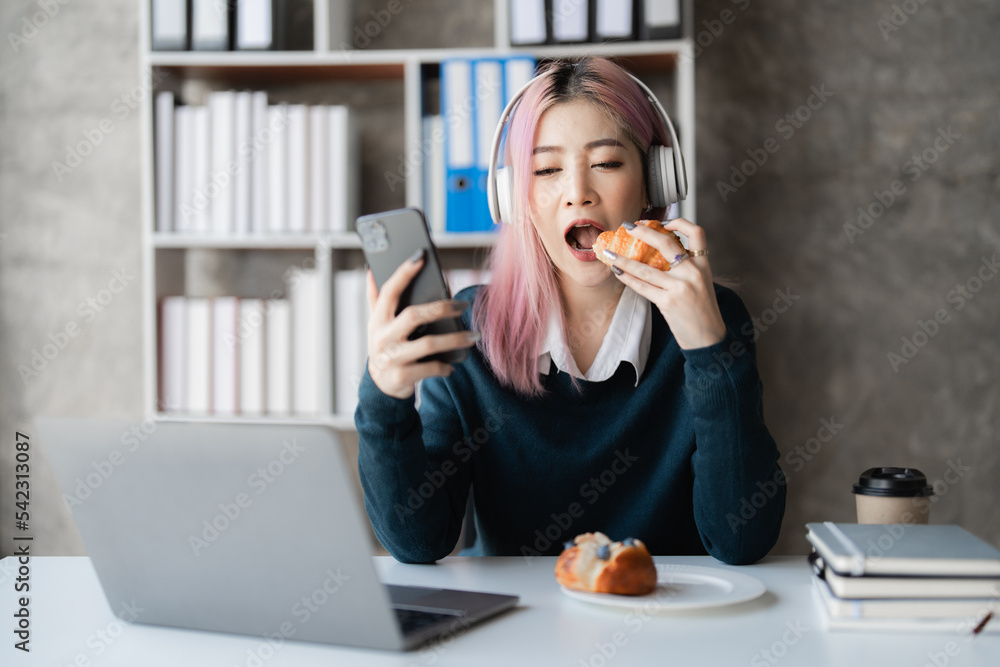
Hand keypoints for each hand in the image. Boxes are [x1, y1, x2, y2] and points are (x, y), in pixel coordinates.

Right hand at [365, 252, 477, 398]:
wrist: (380, 388)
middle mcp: (382, 337)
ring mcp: (392, 358)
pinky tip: (453, 364)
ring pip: (428, 343)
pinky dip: (445, 366)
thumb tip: (370, 270)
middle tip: (463, 304)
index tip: (421, 257)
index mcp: (378, 320)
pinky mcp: (402, 376)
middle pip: (414, 315)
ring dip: (455, 339)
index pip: (389, 291)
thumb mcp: (376, 324)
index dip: (404, 273)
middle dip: (442, 307)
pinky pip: (431, 368)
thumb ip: (375, 299)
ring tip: (473, 336)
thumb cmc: (385, 348)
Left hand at [602, 218, 726, 349]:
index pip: (697, 233)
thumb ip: (685, 267)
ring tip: (610, 254)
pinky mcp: (668, 302)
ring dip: (623, 260)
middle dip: (644, 232)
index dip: (679, 222)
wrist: (708, 337)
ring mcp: (680, 287)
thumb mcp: (701, 283)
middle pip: (666, 243)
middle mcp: (693, 272)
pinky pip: (642, 286)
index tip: (663, 222)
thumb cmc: (701, 310)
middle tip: (628, 227)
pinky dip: (627, 278)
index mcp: (703, 264)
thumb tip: (656, 254)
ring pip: (645, 268)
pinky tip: (617, 273)